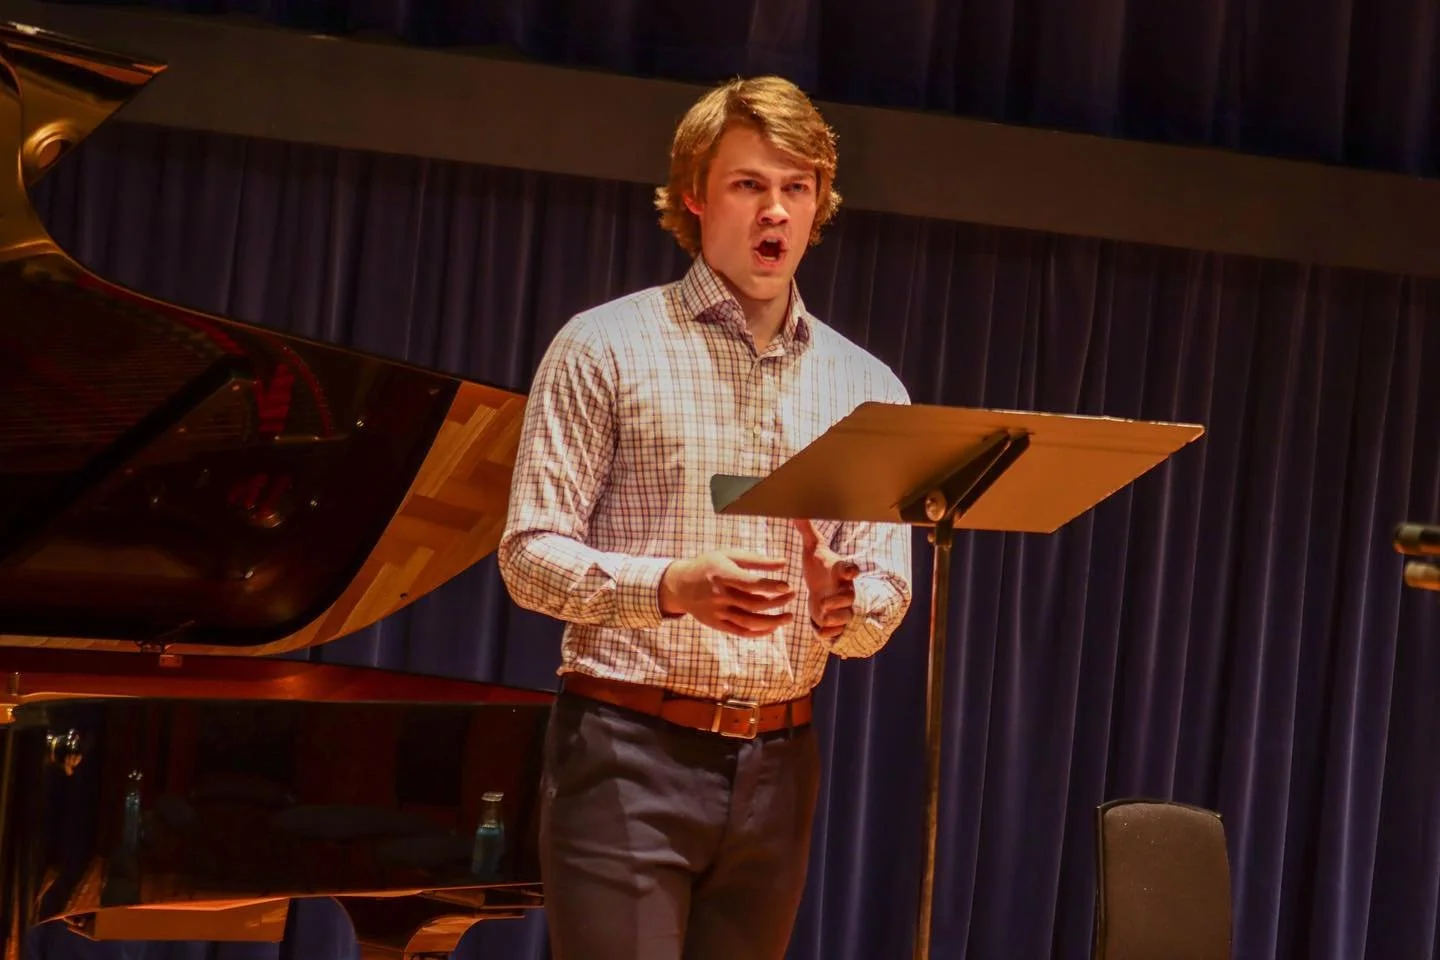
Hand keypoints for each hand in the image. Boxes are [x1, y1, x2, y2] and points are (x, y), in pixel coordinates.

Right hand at [659, 549, 795, 636]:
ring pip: (750, 622)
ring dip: (773, 621)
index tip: (787, 586)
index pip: (751, 584)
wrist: (680, 585)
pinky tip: (774, 627)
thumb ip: (756, 560)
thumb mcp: (729, 555)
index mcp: (722, 574)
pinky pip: (741, 632)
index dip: (771, 586)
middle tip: (793, 595)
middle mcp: (719, 595)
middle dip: (777, 602)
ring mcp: (718, 612)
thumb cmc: (709, 565)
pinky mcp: (717, 624)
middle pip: (754, 604)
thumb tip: (784, 563)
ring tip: (789, 617)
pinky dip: (759, 632)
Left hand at [794, 519, 859, 641]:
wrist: (821, 588)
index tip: (850, 571)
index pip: (850, 569)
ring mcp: (842, 607)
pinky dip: (830, 633)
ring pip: (847, 617)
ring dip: (835, 619)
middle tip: (824, 602)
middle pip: (851, 597)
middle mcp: (845, 590)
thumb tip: (796, 510)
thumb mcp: (812, 547)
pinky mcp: (836, 621)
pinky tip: (820, 629)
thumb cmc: (818, 566)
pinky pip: (839, 631)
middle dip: (839, 601)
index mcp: (839, 571)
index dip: (851, 570)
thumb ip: (806, 530)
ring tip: (821, 615)